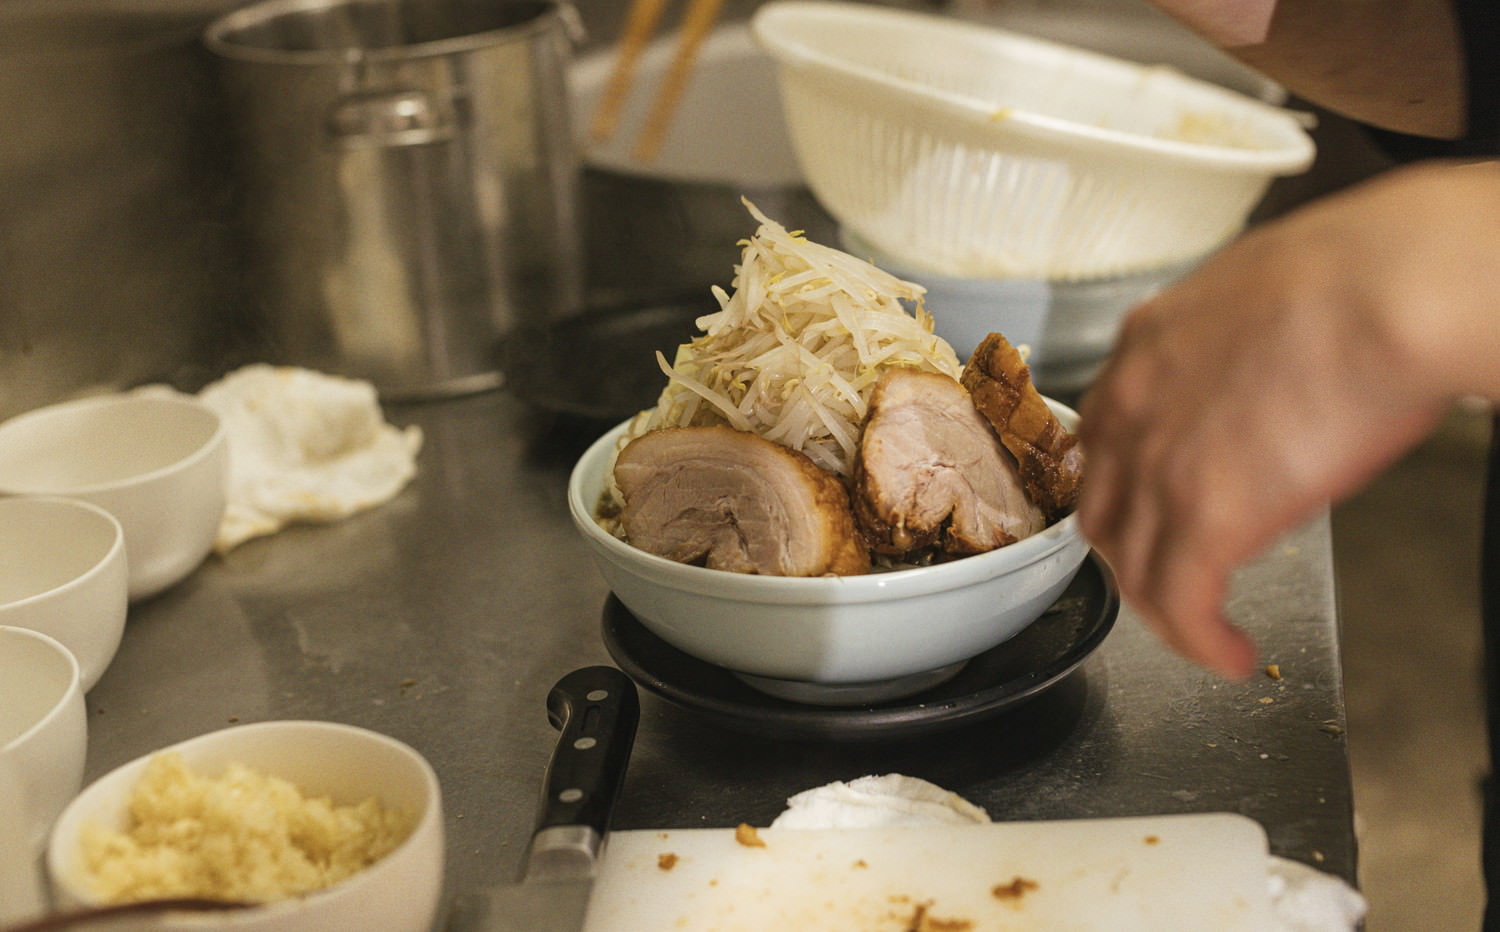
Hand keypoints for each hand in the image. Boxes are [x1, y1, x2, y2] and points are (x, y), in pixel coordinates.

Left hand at [1077, 160, 1499, 678]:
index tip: (1152, 508)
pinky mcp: (1207, 516)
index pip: (1101, 434)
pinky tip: (1228, 654)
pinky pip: (1181, 603)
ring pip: (1132, 566)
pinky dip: (1198, 641)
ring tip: (1202, 631)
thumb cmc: (1365, 271)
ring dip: (1163, 609)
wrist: (1395, 286)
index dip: (1125, 483)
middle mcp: (1132, 407)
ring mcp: (1161, 465)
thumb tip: (1267, 371)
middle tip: (1172, 577)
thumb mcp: (1263, 292)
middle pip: (1104, 508)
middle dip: (1133, 553)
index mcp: (1146, 345)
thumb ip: (1237, 345)